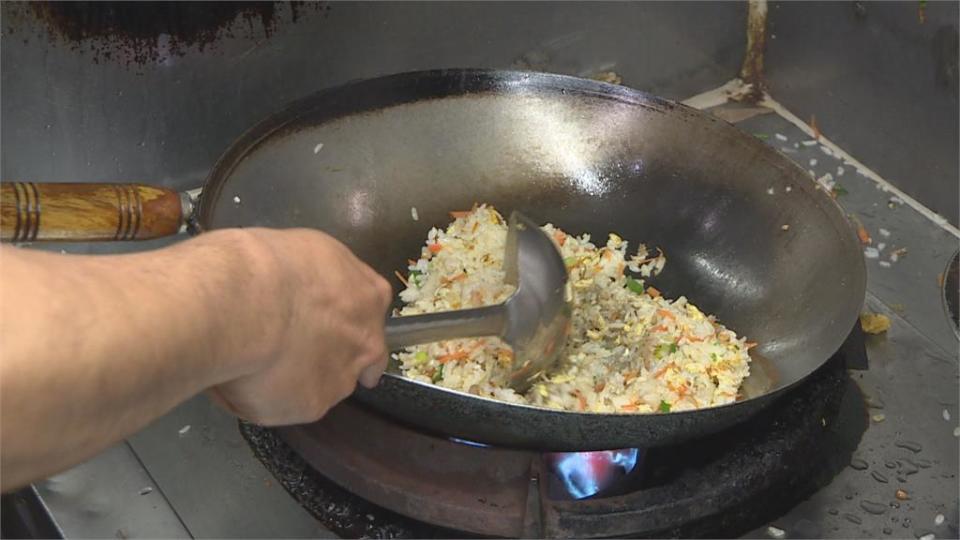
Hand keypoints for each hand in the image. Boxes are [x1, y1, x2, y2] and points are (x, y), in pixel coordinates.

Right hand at [208, 228, 391, 425]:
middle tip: (292, 351)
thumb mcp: (307, 250)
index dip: (346, 322)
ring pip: (323, 385)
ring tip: (257, 363)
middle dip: (333, 358)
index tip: (325, 326)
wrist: (241, 303)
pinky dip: (268, 397)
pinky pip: (289, 406)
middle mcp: (365, 341)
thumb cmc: (267, 263)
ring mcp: (340, 378)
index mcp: (368, 295)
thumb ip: (320, 279)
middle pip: (359, 358)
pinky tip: (244, 379)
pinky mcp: (311, 406)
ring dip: (299, 380)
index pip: (369, 316)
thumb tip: (306, 291)